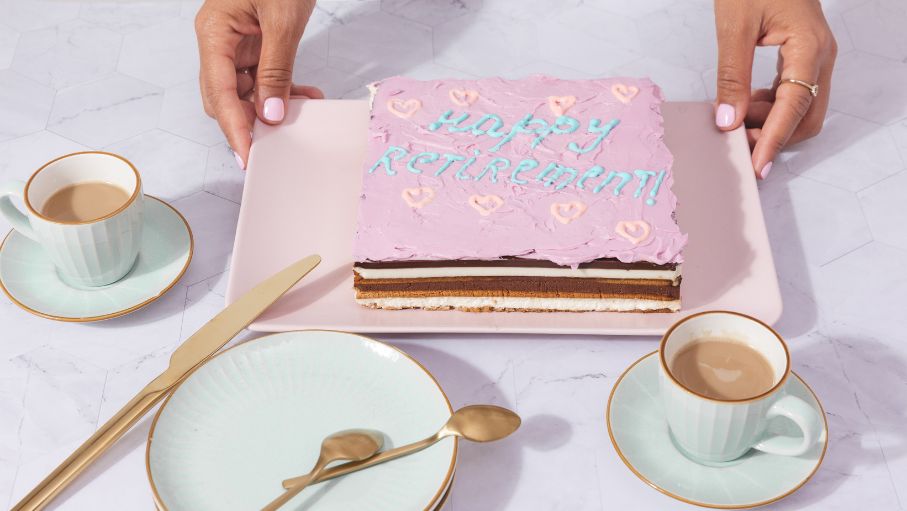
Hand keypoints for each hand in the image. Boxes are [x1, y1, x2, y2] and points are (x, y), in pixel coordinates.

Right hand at [195, 0, 323, 168]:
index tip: (248, 156)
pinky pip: (264, 76)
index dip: (234, 129)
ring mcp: (236, 42)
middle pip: (226, 98)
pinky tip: (305, 97)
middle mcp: (220, 40)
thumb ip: (276, 68)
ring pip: (247, 91)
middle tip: (273, 148)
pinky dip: (283, 90)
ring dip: (271, 108)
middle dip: (248, 124)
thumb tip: (269, 112)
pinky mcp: (256, 42)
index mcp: (214, 33)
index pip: (220, 94)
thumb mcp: (282, 20)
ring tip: (299, 118)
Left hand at [713, 0, 836, 178]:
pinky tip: (746, 104)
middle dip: (775, 136)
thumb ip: (732, 77)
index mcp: (809, 47)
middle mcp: (820, 55)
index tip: (757, 165)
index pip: (795, 107)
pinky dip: (771, 107)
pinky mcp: (804, 55)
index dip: (774, 139)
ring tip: (736, 120)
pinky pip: (794, 93)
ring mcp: (816, 56)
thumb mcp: (734, 28)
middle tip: (738, 145)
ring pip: (801, 108)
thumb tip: (728, 120)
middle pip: (807, 116)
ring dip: (771, 122)